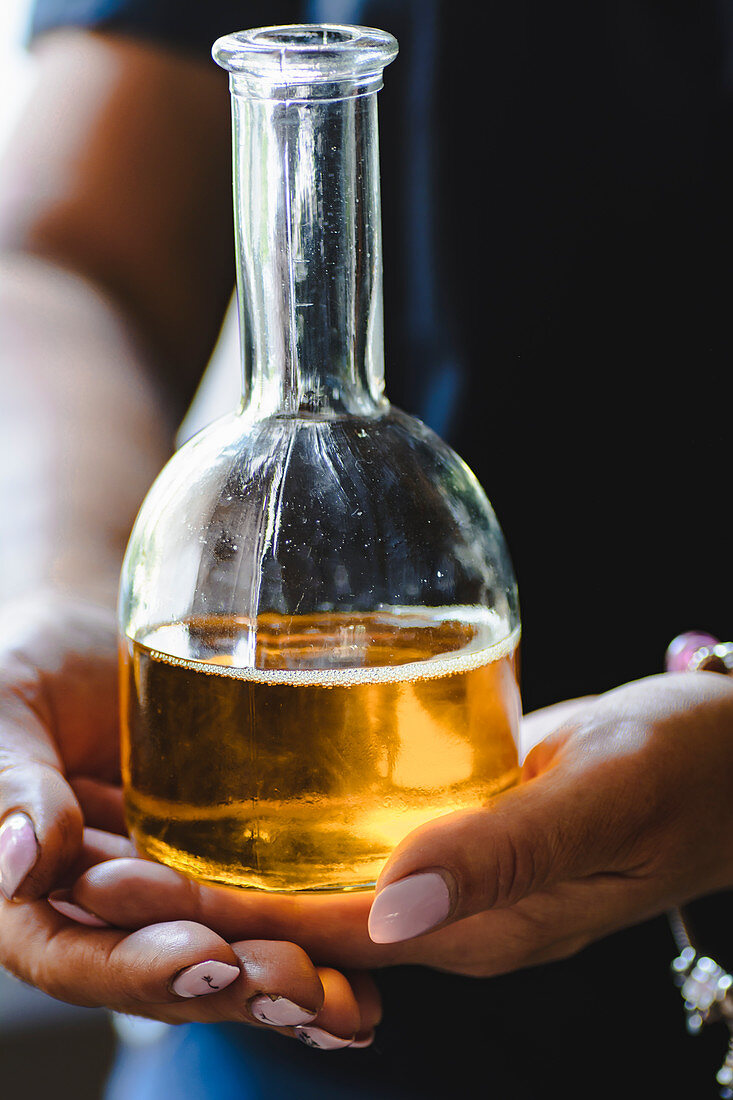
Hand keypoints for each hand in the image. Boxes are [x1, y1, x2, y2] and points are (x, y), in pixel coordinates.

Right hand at [0, 594, 378, 1044]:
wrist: (98, 637)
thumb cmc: (36, 666)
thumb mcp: (10, 712)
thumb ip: (13, 784)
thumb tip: (21, 862)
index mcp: (36, 890)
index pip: (75, 955)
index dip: (136, 971)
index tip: (205, 960)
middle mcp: (106, 906)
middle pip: (164, 972)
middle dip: (233, 988)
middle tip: (298, 983)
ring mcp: (174, 888)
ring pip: (225, 956)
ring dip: (285, 987)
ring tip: (347, 1002)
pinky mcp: (229, 863)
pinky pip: (270, 912)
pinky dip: (317, 948)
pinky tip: (366, 974)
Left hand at [59, 672, 732, 979]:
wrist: (724, 751)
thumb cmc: (682, 771)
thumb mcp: (603, 800)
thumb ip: (504, 856)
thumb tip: (389, 912)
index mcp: (479, 927)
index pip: (322, 932)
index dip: (222, 915)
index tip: (127, 886)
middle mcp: (451, 911)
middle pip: (304, 913)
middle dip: (202, 895)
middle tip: (100, 855)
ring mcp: (452, 870)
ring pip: (325, 878)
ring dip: (238, 861)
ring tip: (146, 828)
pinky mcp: (458, 825)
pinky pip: (363, 838)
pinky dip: (298, 827)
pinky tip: (253, 794)